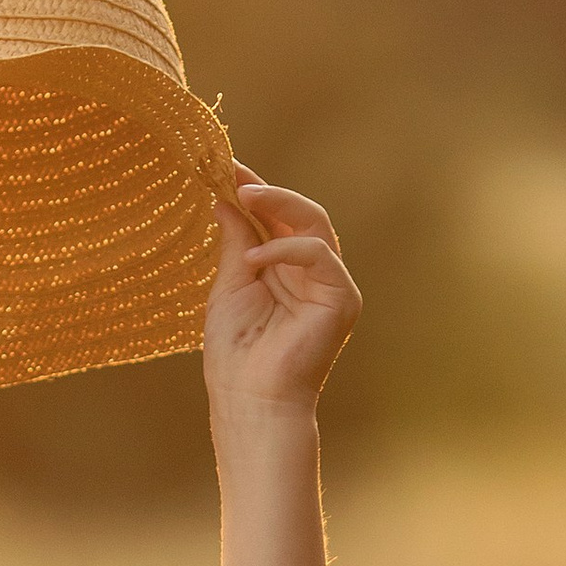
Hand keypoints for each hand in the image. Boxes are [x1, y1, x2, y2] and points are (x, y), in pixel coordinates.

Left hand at [202, 167, 358, 420]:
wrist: (250, 399)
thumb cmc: (235, 353)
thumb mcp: (229, 285)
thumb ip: (234, 242)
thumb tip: (226, 199)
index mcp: (285, 270)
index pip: (275, 219)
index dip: (254, 191)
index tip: (224, 166)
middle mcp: (311, 273)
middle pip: (300, 213)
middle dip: (267, 189)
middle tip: (234, 173)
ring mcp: (330, 285)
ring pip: (316, 223)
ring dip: (279, 203)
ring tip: (243, 196)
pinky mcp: (342, 299)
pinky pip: (319, 254)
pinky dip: (286, 249)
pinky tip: (253, 259)